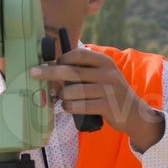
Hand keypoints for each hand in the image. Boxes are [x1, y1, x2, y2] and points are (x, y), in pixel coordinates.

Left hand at [30, 47, 165, 150]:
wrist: (133, 113)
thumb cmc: (109, 93)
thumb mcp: (101, 75)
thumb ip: (81, 71)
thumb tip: (50, 69)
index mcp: (104, 62)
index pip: (78, 54)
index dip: (61, 58)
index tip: (49, 63)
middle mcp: (107, 73)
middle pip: (71, 71)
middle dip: (49, 72)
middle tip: (33, 73)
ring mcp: (107, 90)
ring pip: (72, 91)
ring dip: (62, 96)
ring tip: (64, 99)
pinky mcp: (106, 106)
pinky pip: (78, 106)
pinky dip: (69, 107)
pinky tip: (70, 107)